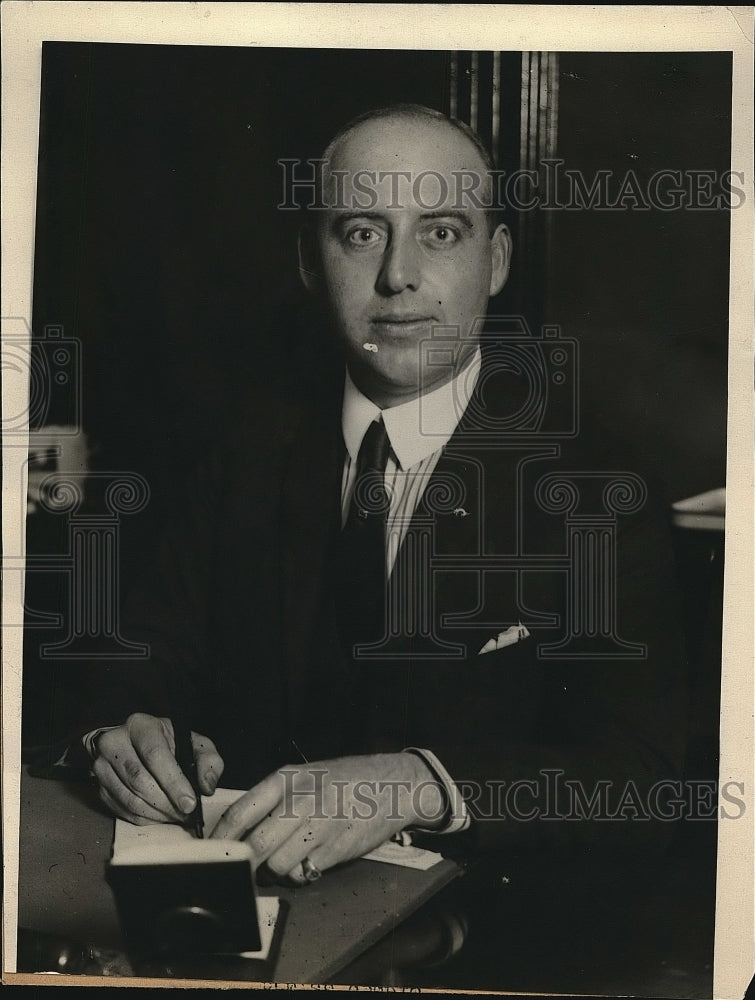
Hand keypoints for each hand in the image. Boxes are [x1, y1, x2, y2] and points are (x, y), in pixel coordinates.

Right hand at [92, 712, 223, 824]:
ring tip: (176, 816)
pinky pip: (121, 810)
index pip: (155, 755)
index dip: (173, 782)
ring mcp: (102, 766)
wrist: (134, 743)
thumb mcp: (193, 742)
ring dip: (156, 814)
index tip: (189, 803)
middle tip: (185, 814)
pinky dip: (144, 819)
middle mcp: (115, 743)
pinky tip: (160, 816)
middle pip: (139, 780)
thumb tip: (207, 787)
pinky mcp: (99, 787)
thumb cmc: (169, 743)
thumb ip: (208, 761)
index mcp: (141, 726)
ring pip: (129, 799)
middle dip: (166, 803)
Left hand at [210, 752, 445, 883]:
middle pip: (255, 846)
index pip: (240, 812)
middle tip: (242, 869)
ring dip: (275, 871)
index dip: (221, 839)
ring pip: (277, 867)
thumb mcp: (305, 775)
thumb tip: (238, 830)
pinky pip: (303, 874)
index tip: (211, 853)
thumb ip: (274, 798)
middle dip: (244, 864)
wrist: (393, 785)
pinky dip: (301, 873)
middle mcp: (300, 801)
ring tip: (286, 858)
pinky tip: (310, 858)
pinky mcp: (335, 851)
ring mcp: (319, 828)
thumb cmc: (344, 780)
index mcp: (287, 778)